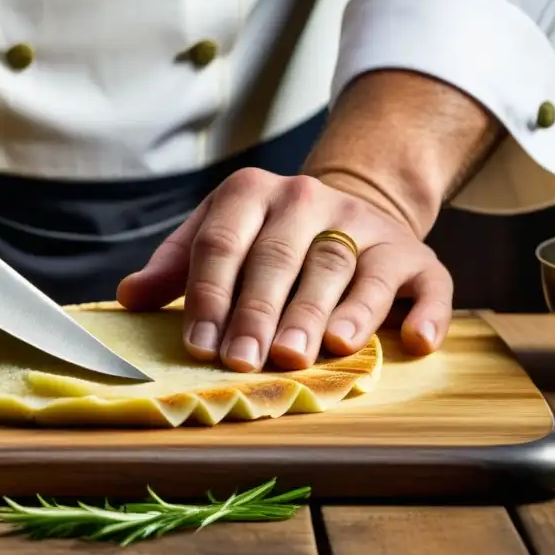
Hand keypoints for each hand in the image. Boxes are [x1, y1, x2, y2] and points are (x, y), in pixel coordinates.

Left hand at [116, 169, 452, 371]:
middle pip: (282, 258)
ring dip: (326, 313)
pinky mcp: (414, 254)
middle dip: (261, 313)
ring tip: (309, 352)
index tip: (199, 344)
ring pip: (344, 268)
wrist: (350, 207)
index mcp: (253, 193)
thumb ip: (175, 268)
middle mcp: (311, 200)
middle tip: (246, 360)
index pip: (224, 242)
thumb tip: (129, 298)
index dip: (210, 294)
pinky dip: (424, 312)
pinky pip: (425, 282)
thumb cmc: (268, 238)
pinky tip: (416, 340)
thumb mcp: (217, 237)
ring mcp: (366, 226)